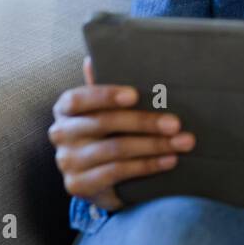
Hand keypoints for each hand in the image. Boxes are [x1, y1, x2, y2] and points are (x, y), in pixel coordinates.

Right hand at [48, 57, 194, 211]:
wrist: (101, 180)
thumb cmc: (108, 133)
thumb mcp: (106, 110)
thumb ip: (103, 88)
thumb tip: (92, 59)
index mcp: (66, 109)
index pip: (79, 99)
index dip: (105, 95)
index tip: (135, 95)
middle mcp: (61, 134)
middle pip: (104, 124)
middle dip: (145, 122)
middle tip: (176, 123)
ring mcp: (67, 162)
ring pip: (116, 149)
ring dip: (154, 145)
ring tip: (182, 142)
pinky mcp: (79, 185)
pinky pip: (117, 172)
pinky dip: (147, 165)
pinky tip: (169, 160)